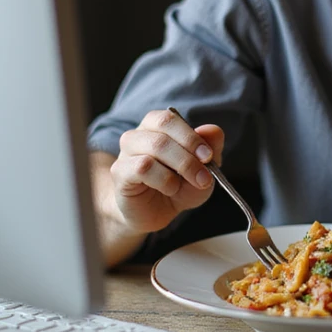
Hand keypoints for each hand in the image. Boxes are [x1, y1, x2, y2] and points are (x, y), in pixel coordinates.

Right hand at [110, 109, 224, 235]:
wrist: (154, 214)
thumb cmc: (177, 187)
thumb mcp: (203, 170)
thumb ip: (211, 148)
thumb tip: (212, 130)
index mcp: (157, 126)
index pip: (170, 118)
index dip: (191, 136)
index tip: (208, 156)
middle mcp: (139, 134)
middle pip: (163, 126)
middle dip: (189, 149)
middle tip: (204, 175)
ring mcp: (126, 152)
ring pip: (155, 146)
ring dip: (180, 167)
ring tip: (184, 185)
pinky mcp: (120, 172)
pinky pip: (142, 168)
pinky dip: (164, 180)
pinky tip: (169, 189)